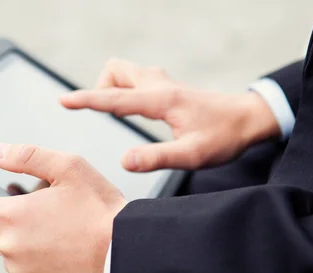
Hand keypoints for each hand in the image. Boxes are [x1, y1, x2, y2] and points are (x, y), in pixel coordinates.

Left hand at [0, 143, 126, 272]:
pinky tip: (60, 254)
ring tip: (59, 234)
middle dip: (14, 225)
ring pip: (11, 255)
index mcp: (11, 216)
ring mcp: (22, 271)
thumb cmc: (100, 210)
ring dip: (26, 246)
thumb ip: (26, 156)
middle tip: (47, 215)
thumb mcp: (68, 168)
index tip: (10, 208)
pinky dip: (36, 266)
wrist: (125, 252)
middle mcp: (10, 247)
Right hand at [60, 58, 279, 170]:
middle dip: (100, 88)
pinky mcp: (169, 88)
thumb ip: (156, 158)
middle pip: (115, 71)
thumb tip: (123, 161)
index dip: (85, 99)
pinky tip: (136, 111)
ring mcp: (164, 84)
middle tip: (102, 114)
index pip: (113, 97)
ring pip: (126, 71)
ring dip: (114, 86)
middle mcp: (159, 86)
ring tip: (117, 114)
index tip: (63, 100)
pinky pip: (137, 79)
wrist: (250, 119)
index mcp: (160, 100)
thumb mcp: (191, 156)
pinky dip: (126, 90)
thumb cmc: (224, 137)